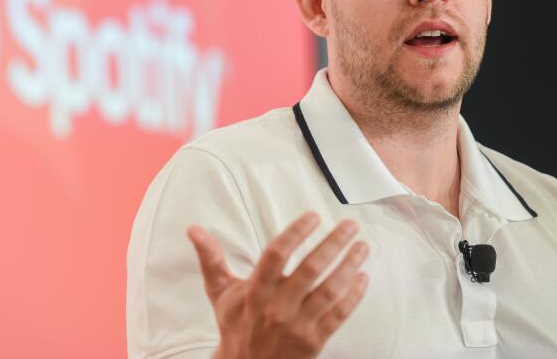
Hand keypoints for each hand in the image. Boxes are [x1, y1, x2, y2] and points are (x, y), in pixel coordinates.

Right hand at [186, 211, 368, 358]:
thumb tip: (193, 229)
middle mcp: (277, 307)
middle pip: (310, 269)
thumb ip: (210, 258)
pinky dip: (354, 296)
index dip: (296, 232)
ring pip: (329, 291)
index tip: (314, 216)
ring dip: (349, 265)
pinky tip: (363, 276)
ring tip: (362, 246)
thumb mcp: (219, 291)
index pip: (276, 254)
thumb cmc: (235, 324)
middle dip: (334, 243)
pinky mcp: (314, 342)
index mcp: (255, 290)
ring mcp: (297, 325)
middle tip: (350, 224)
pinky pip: (339, 315)